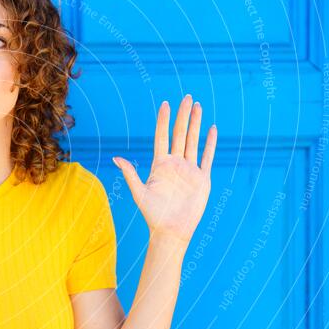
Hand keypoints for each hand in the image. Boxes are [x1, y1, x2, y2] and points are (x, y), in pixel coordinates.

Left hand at [113, 94, 217, 245]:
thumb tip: (115, 157)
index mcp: (159, 165)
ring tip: (197, 106)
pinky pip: (207, 157)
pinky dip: (210, 143)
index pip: (162, 137)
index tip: (165, 104)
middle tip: (186, 97)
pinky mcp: (202, 179)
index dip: (163, 121)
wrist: (171, 231)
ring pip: (193, 141)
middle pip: (179, 134)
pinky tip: (212, 129)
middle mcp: (175, 164)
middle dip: (182, 116)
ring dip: (196, 124)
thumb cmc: (153, 214)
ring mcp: (189, 170)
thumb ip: (130, 174)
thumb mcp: (139, 192)